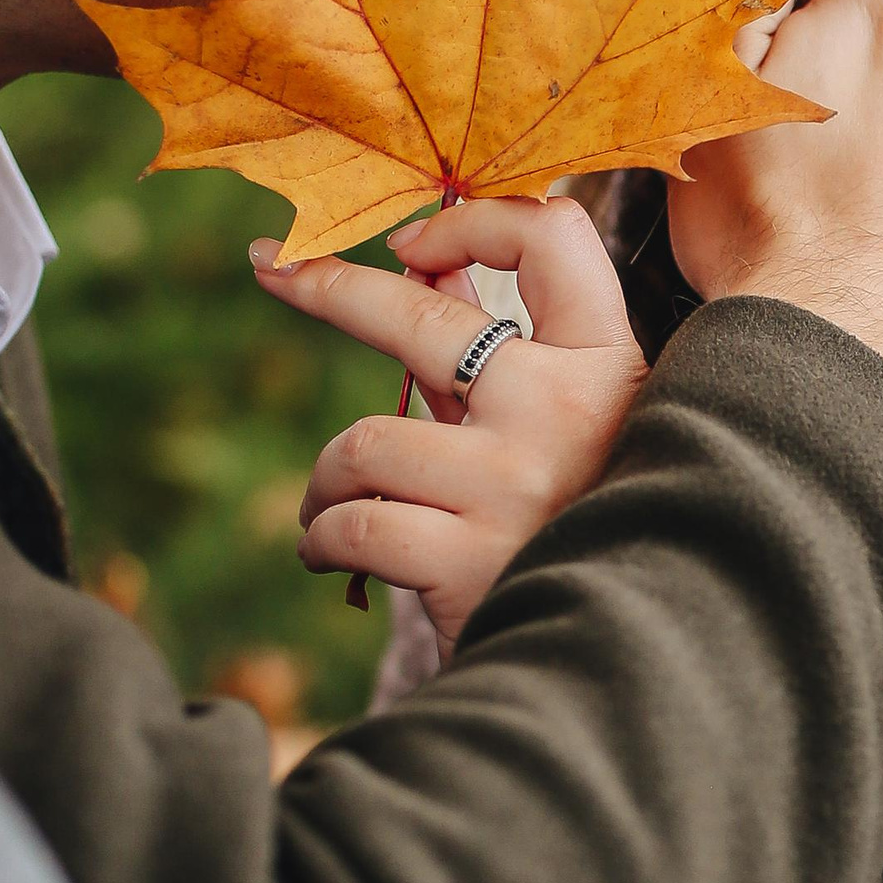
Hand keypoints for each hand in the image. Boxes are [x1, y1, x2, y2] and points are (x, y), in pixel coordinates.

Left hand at [251, 199, 645, 661]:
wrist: (608, 662)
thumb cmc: (569, 527)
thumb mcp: (552, 427)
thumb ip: (499, 346)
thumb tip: (423, 250)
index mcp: (606, 365)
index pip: (554, 238)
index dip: (473, 220)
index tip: (410, 240)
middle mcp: (566, 411)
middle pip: (419, 316)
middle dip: (328, 288)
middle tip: (274, 268)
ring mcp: (516, 484)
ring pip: (364, 442)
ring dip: (326, 480)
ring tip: (328, 509)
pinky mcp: (468, 559)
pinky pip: (352, 524)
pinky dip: (323, 538)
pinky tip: (329, 553)